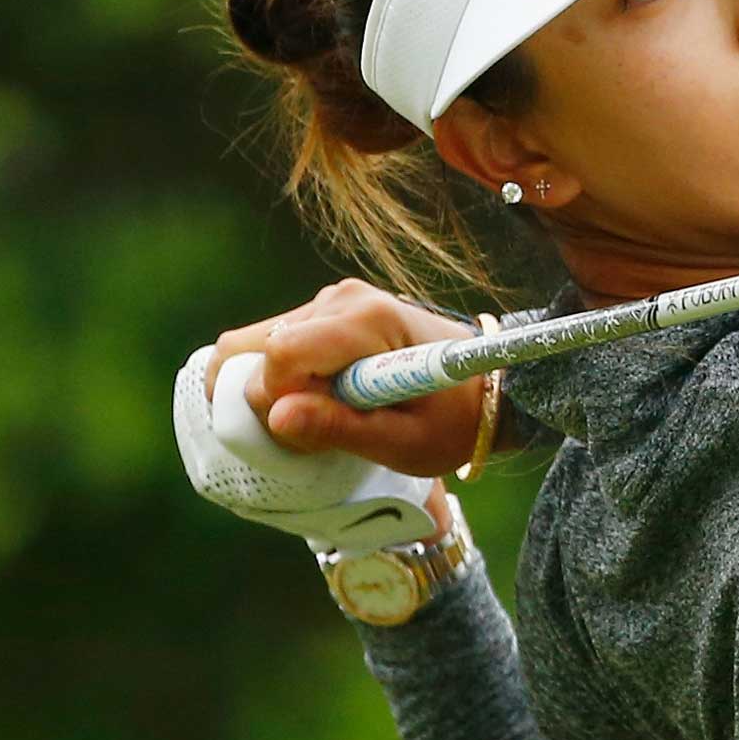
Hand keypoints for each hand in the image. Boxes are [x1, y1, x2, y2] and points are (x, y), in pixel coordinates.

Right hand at [205, 278, 486, 475]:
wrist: (487, 386)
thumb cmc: (452, 419)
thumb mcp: (404, 441)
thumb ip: (340, 428)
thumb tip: (276, 417)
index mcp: (368, 321)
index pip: (281, 355)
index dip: (281, 401)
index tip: (316, 432)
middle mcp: (342, 298)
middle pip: (252, 346)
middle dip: (265, 398)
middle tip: (315, 431)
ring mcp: (330, 300)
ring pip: (253, 346)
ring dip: (271, 391)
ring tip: (323, 418)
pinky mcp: (324, 312)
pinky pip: (270, 344)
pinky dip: (277, 380)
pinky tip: (315, 403)